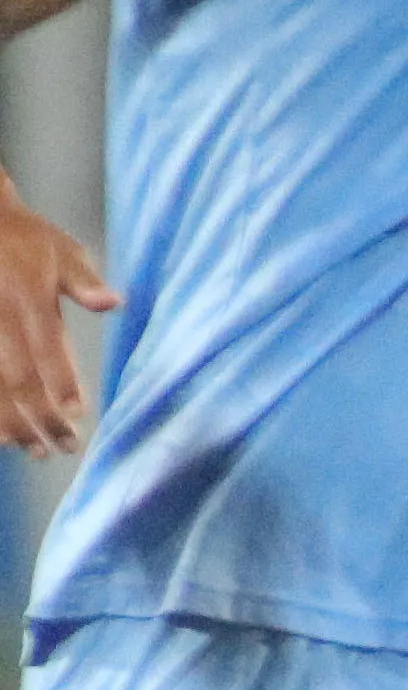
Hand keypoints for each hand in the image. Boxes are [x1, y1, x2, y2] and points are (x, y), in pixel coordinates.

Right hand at [0, 185, 118, 455]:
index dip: (59, 380)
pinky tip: (1, 437)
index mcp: (29, 296)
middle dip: (39, 415)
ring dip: (9, 420)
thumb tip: (114, 303)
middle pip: (16, 375)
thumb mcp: (62, 249)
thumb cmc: (27, 239)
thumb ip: (84, 281)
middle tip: (65, 447)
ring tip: (31, 450)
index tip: (76, 413)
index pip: (46, 345)